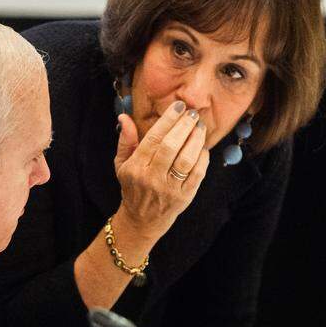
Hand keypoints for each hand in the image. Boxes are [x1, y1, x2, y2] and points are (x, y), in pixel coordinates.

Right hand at [113, 100, 210, 242]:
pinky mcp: (184, 197)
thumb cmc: (133, 187)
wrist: (142, 220)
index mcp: (136, 168)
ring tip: (199, 127)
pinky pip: (197, 174)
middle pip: (171, 147)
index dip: (168, 119)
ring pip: (186, 160)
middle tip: (192, 114)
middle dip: (184, 126)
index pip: (153, 139)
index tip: (178, 106)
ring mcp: (169, 189)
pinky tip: (202, 147)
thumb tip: (124, 116)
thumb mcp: (122, 164)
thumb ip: (126, 140)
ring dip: (196, 140)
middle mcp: (152, 178)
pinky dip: (203, 158)